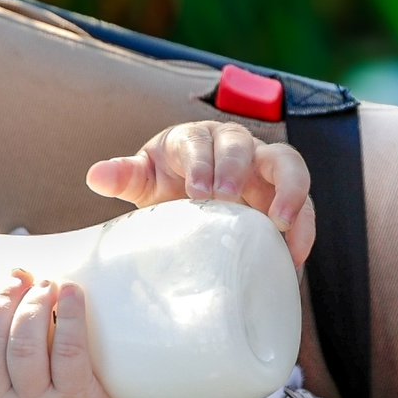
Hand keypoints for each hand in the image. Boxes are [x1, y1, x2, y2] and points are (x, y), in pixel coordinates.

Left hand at [87, 120, 315, 268]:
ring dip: (289, 193)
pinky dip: (303, 229)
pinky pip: (303, 206)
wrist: (188, 200)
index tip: (196, 192)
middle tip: (228, 199)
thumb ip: (123, 176)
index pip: (202, 142)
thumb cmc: (166, 183)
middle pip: (247, 144)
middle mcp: (234, 146)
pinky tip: (294, 259)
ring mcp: (263, 170)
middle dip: (238, 169)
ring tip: (283, 227)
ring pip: (289, 166)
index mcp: (196, 139)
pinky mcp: (283, 196)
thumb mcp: (143, 180)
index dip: (202, 162)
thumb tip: (94, 176)